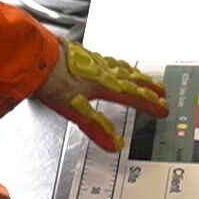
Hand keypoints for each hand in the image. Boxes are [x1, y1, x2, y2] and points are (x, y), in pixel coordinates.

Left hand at [32, 41, 168, 151]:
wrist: (35, 56)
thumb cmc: (51, 79)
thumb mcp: (75, 109)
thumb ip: (96, 127)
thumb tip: (114, 144)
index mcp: (104, 84)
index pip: (133, 96)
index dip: (150, 104)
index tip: (163, 108)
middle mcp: (102, 71)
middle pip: (132, 80)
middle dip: (148, 87)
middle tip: (162, 91)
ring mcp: (93, 61)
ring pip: (121, 68)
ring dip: (136, 75)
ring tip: (144, 77)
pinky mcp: (82, 54)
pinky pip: (108, 60)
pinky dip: (118, 64)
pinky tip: (112, 64)